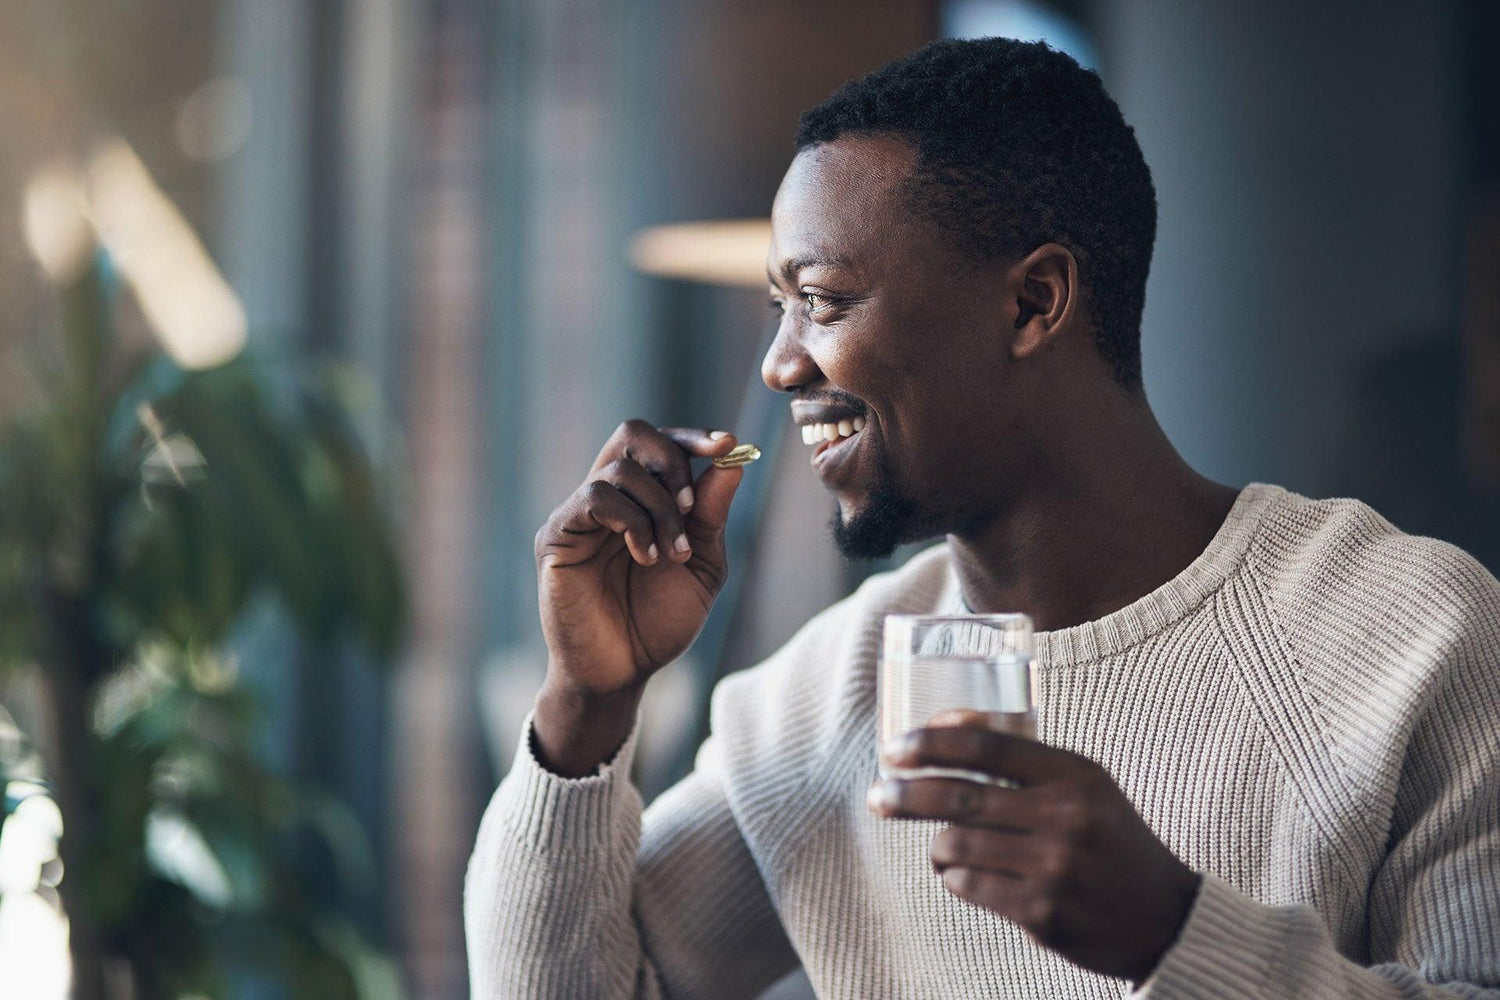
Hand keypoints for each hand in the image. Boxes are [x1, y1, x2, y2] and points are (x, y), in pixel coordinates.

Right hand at [533, 420, 742, 773]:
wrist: (623, 672)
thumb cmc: (659, 622)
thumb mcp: (701, 565)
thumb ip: (712, 515)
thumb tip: (732, 461)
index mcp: (642, 499)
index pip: (661, 443)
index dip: (693, 437)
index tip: (728, 445)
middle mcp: (608, 497)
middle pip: (633, 433)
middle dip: (673, 459)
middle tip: (691, 505)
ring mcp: (579, 513)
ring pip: (619, 469)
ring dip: (659, 509)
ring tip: (669, 554)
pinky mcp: (558, 535)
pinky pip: (593, 498)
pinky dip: (631, 521)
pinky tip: (646, 556)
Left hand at [868, 712, 1200, 983]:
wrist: (1165, 917)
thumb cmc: (1110, 840)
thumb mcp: (1084, 786)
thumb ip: (1025, 762)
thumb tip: (944, 726)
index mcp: (1075, 774)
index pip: (987, 747)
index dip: (931, 743)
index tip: (896, 748)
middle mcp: (1065, 817)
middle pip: (959, 797)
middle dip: (905, 795)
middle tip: (877, 796)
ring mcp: (1053, 867)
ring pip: (956, 845)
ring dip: (937, 846)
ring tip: (942, 847)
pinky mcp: (1042, 912)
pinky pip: (968, 886)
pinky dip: (956, 877)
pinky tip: (967, 875)